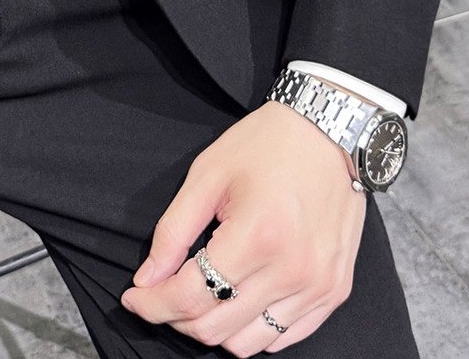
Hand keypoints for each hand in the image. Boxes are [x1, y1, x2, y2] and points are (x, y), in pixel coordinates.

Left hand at [120, 101, 365, 353]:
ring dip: (213, 327)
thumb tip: (147, 279)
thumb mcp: (207, 175)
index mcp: (257, 237)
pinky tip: (236, 299)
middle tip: (160, 294)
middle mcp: (292, 271)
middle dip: (176, 317)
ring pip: (248, 344)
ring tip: (199, 296)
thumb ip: (173, 232)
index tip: (133, 298)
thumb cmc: (266, 145)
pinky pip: (283, 337)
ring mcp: (318, 287)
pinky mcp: (334, 292)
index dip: (153, 304)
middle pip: (216, 329)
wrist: (330, 130)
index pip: (191, 297)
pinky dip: (251, 329)